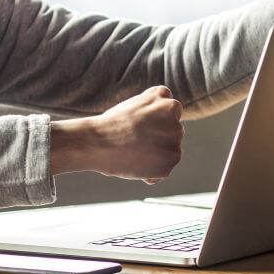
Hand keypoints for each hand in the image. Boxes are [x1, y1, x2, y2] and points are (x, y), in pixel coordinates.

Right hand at [49, 86, 183, 182]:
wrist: (97, 142)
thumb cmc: (110, 126)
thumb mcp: (134, 107)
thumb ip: (153, 114)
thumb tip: (163, 131)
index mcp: (165, 100)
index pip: (170, 112)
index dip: (154, 121)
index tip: (139, 127)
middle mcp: (175, 117)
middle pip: (171, 132)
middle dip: (156, 139)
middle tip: (132, 142)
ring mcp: (175, 139)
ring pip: (168, 151)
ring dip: (155, 156)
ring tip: (132, 153)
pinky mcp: (171, 159)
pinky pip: (163, 170)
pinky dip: (151, 173)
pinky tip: (134, 166)